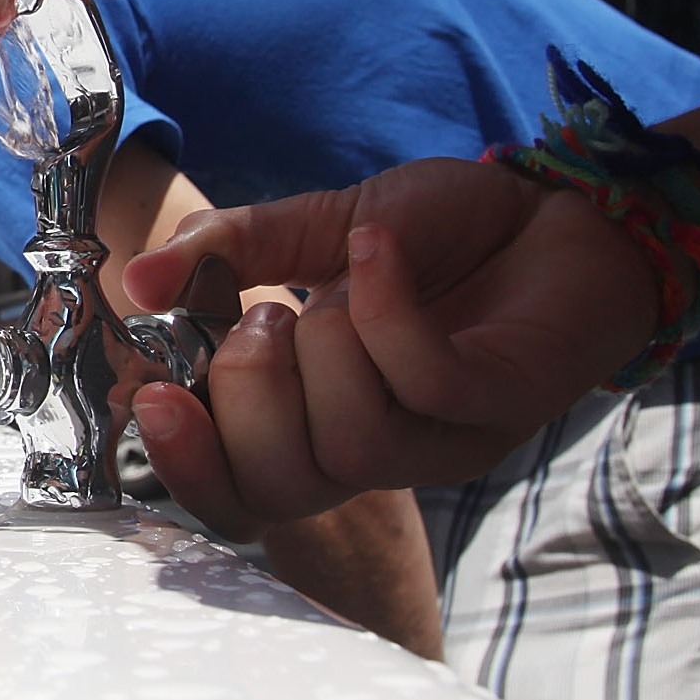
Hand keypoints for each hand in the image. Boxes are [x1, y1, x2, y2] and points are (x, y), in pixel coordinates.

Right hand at [122, 158, 660, 518]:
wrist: (562, 208)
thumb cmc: (442, 234)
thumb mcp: (317, 227)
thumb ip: (230, 252)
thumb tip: (138, 282)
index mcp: (320, 420)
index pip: (242, 491)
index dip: (189, 466)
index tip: (152, 398)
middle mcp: (381, 447)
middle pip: (286, 489)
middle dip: (248, 400)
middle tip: (264, 321)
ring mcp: (445, 434)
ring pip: (353, 444)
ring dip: (324, 354)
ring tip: (329, 290)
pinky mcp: (505, 401)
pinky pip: (423, 382)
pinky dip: (386, 311)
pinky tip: (380, 248)